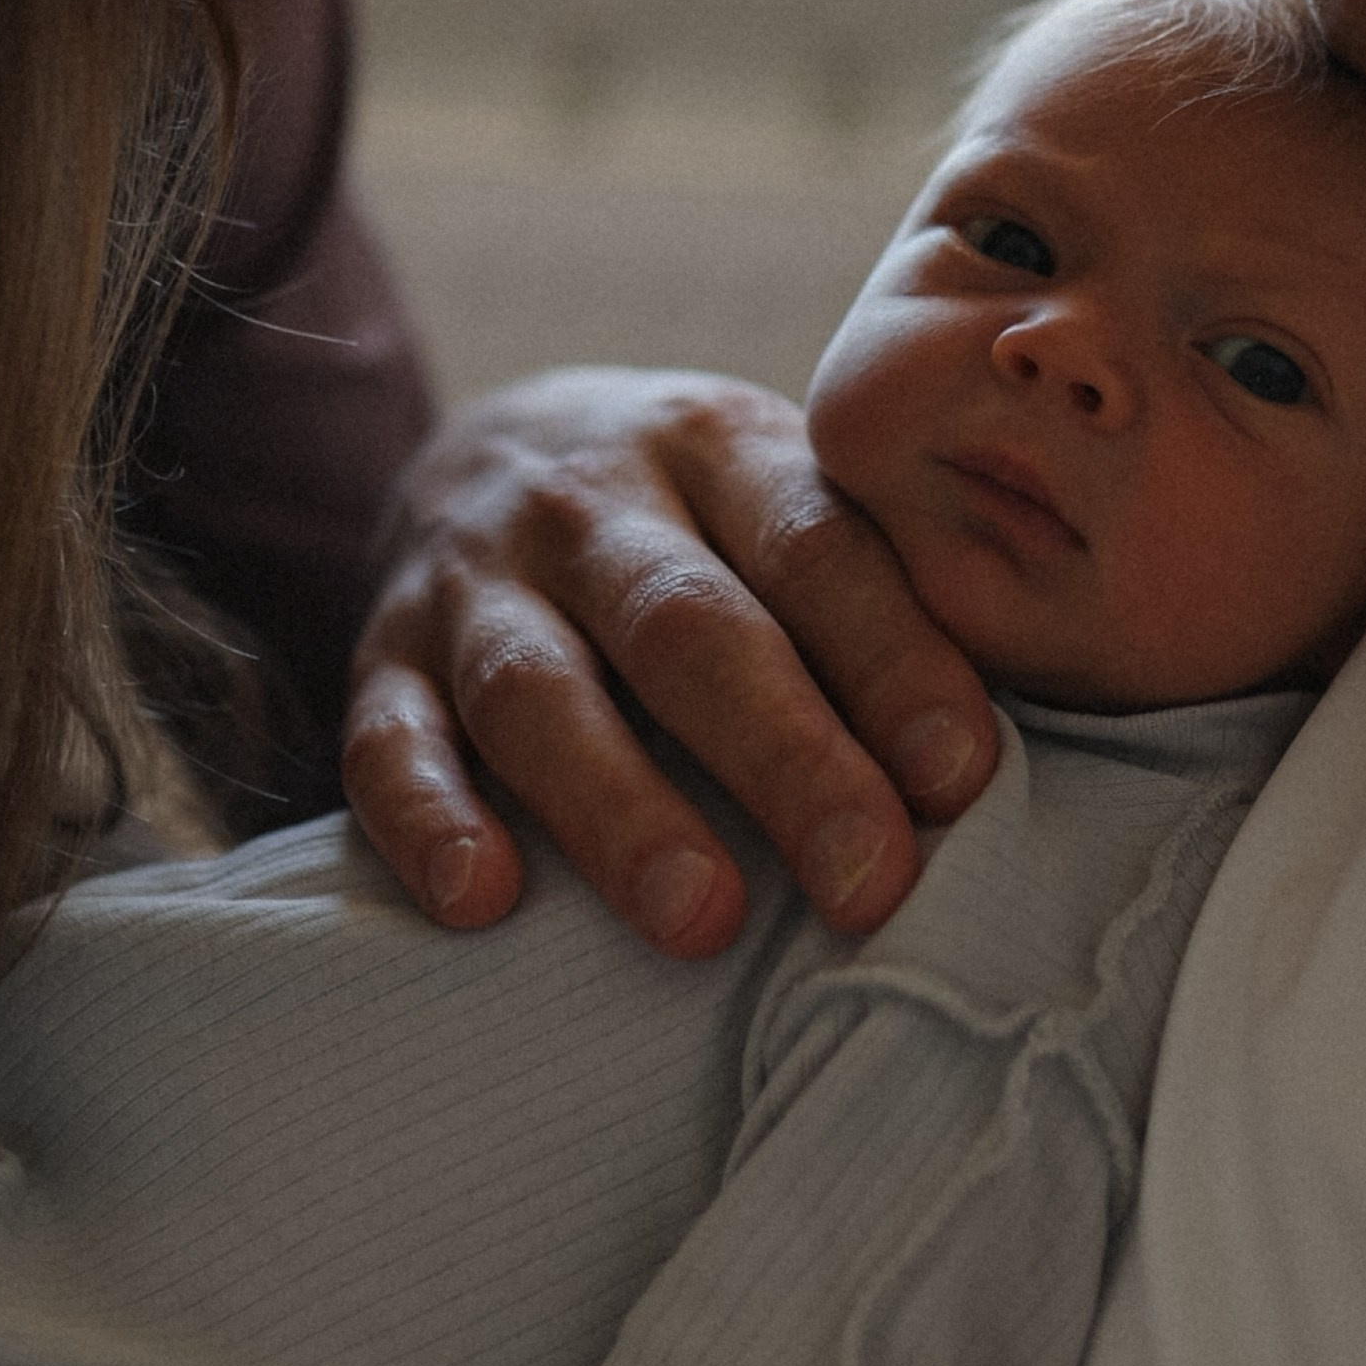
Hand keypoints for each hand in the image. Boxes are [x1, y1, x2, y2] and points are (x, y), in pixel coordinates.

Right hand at [342, 368, 999, 954]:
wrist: (493, 446)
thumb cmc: (704, 525)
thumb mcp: (786, 505)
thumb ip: (879, 601)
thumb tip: (986, 767)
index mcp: (722, 448)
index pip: (816, 548)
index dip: (891, 661)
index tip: (961, 776)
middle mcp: (588, 500)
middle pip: (688, 626)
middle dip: (784, 757)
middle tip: (866, 880)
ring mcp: (474, 579)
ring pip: (540, 689)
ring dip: (621, 809)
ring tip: (702, 920)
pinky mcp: (380, 654)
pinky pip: (385, 740)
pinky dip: (429, 820)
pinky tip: (482, 900)